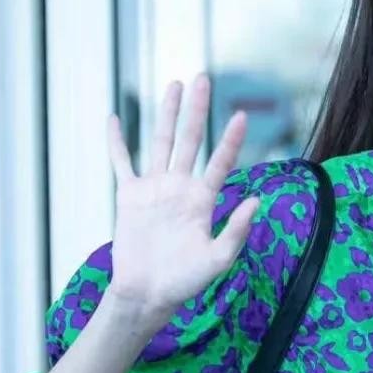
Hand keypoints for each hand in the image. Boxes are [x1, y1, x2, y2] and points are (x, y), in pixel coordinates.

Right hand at [104, 72, 261, 317]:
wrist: (147, 294)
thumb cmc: (185, 282)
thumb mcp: (217, 260)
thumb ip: (236, 231)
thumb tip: (257, 200)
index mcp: (203, 200)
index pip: (219, 162)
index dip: (230, 140)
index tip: (242, 115)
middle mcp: (180, 188)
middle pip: (189, 140)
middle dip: (197, 110)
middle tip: (203, 78)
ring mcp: (154, 189)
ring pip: (160, 142)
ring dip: (166, 114)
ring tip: (175, 86)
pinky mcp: (129, 196)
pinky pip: (121, 163)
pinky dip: (116, 142)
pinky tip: (115, 118)